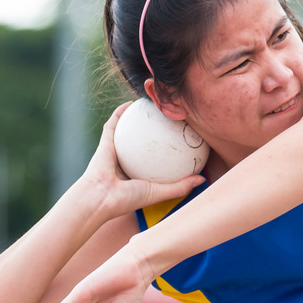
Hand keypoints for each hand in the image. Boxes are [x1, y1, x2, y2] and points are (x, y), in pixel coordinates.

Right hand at [82, 102, 204, 216]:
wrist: (99, 198)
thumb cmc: (127, 199)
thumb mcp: (158, 192)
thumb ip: (180, 187)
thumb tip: (202, 178)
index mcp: (138, 175)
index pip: (156, 159)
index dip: (168, 149)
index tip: (182, 139)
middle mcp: (126, 162)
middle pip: (143, 142)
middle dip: (154, 130)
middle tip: (169, 119)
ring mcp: (115, 151)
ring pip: (128, 130)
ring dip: (138, 118)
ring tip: (151, 106)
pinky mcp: (105, 142)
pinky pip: (114, 123)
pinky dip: (121, 112)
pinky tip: (132, 103)